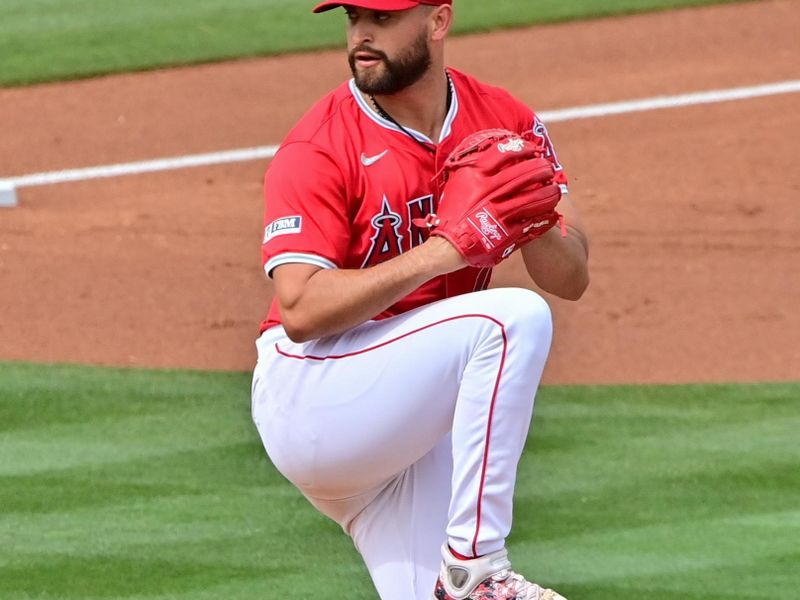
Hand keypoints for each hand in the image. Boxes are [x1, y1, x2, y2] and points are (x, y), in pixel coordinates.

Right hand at [416, 129, 562, 268]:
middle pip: (527, 172)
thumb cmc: (452, 213)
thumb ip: (475, 166)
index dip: (524, 148)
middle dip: (543, 168)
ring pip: (536, 198)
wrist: (448, 245)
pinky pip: (534, 222)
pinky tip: (552, 213)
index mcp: (475, 175)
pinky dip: (547, 217)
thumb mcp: (458, 182)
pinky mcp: (508, 233)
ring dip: (550, 192)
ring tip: (554, 190)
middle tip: (548, 169)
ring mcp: (500, 213)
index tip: (533, 149)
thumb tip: (496, 151)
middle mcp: (489, 192)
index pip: (506, 153)